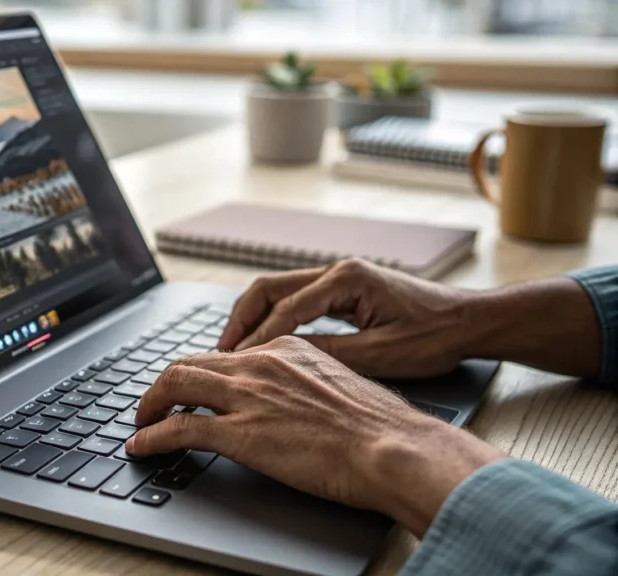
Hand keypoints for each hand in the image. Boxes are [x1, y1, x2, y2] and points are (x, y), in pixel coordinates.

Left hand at [125, 337, 506, 535]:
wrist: (394, 447)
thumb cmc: (380, 427)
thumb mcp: (338, 385)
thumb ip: (305, 384)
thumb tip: (291, 402)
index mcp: (286, 350)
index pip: (225, 354)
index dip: (199, 373)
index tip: (190, 390)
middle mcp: (261, 364)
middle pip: (190, 363)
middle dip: (164, 384)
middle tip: (153, 404)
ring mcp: (248, 397)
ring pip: (175, 385)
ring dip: (149, 405)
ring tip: (140, 422)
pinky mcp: (241, 433)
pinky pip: (179, 429)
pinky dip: (151, 436)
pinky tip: (141, 446)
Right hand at [218, 258, 472, 377]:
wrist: (470, 322)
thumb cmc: (436, 336)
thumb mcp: (381, 354)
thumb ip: (330, 355)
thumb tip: (283, 361)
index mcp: (346, 278)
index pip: (286, 309)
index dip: (259, 340)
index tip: (237, 365)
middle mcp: (337, 271)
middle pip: (269, 288)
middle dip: (241, 319)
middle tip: (221, 351)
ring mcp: (339, 278)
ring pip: (279, 292)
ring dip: (253, 318)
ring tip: (234, 348)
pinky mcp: (343, 291)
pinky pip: (296, 300)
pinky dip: (273, 320)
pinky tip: (264, 343)